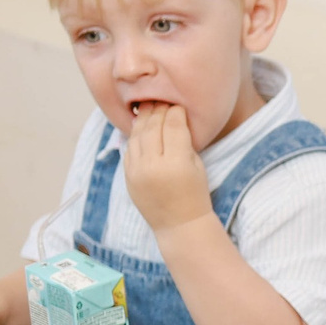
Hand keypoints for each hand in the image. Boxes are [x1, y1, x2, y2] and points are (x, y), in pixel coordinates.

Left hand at [122, 103, 210, 233]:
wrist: (179, 225)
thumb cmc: (195, 195)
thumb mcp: (197, 165)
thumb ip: (184, 141)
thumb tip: (172, 117)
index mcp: (177, 163)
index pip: (173, 125)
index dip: (176, 112)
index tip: (178, 105)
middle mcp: (153, 165)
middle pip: (153, 126)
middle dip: (158, 110)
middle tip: (162, 99)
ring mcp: (137, 171)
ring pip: (137, 134)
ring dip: (143, 118)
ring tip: (149, 107)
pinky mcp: (128, 176)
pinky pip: (129, 147)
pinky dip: (135, 135)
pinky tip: (140, 126)